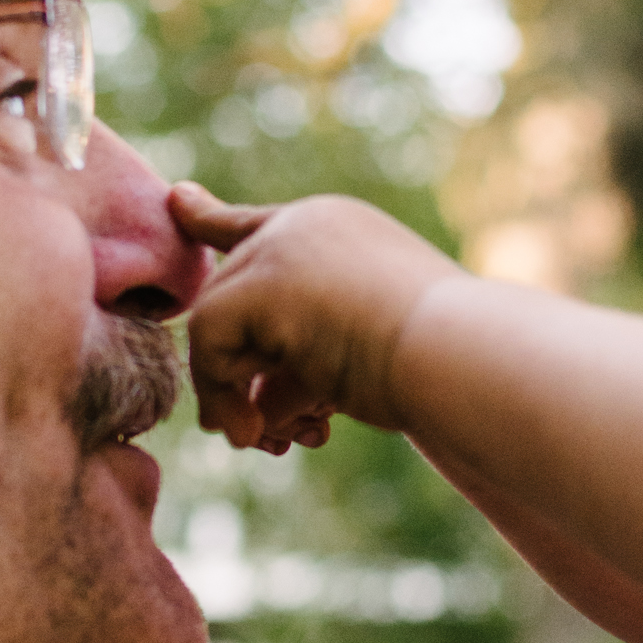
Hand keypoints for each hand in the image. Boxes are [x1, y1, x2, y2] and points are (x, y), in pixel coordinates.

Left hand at [173, 183, 456, 449]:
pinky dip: (224, 395)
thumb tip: (240, 414)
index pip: (255, 225)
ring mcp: (280, 248)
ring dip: (229, 392)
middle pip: (226, 293)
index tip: (178, 200)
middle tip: (246, 436)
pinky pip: (210, 344)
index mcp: (337, 228)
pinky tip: (261, 433)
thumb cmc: (438, 365)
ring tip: (262, 442)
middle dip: (230, 371)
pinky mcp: (262, 282)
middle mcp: (303, 224)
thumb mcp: (361, 352)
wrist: (464, 352)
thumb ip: (302, 360)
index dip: (210, 218)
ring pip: (213, 321)